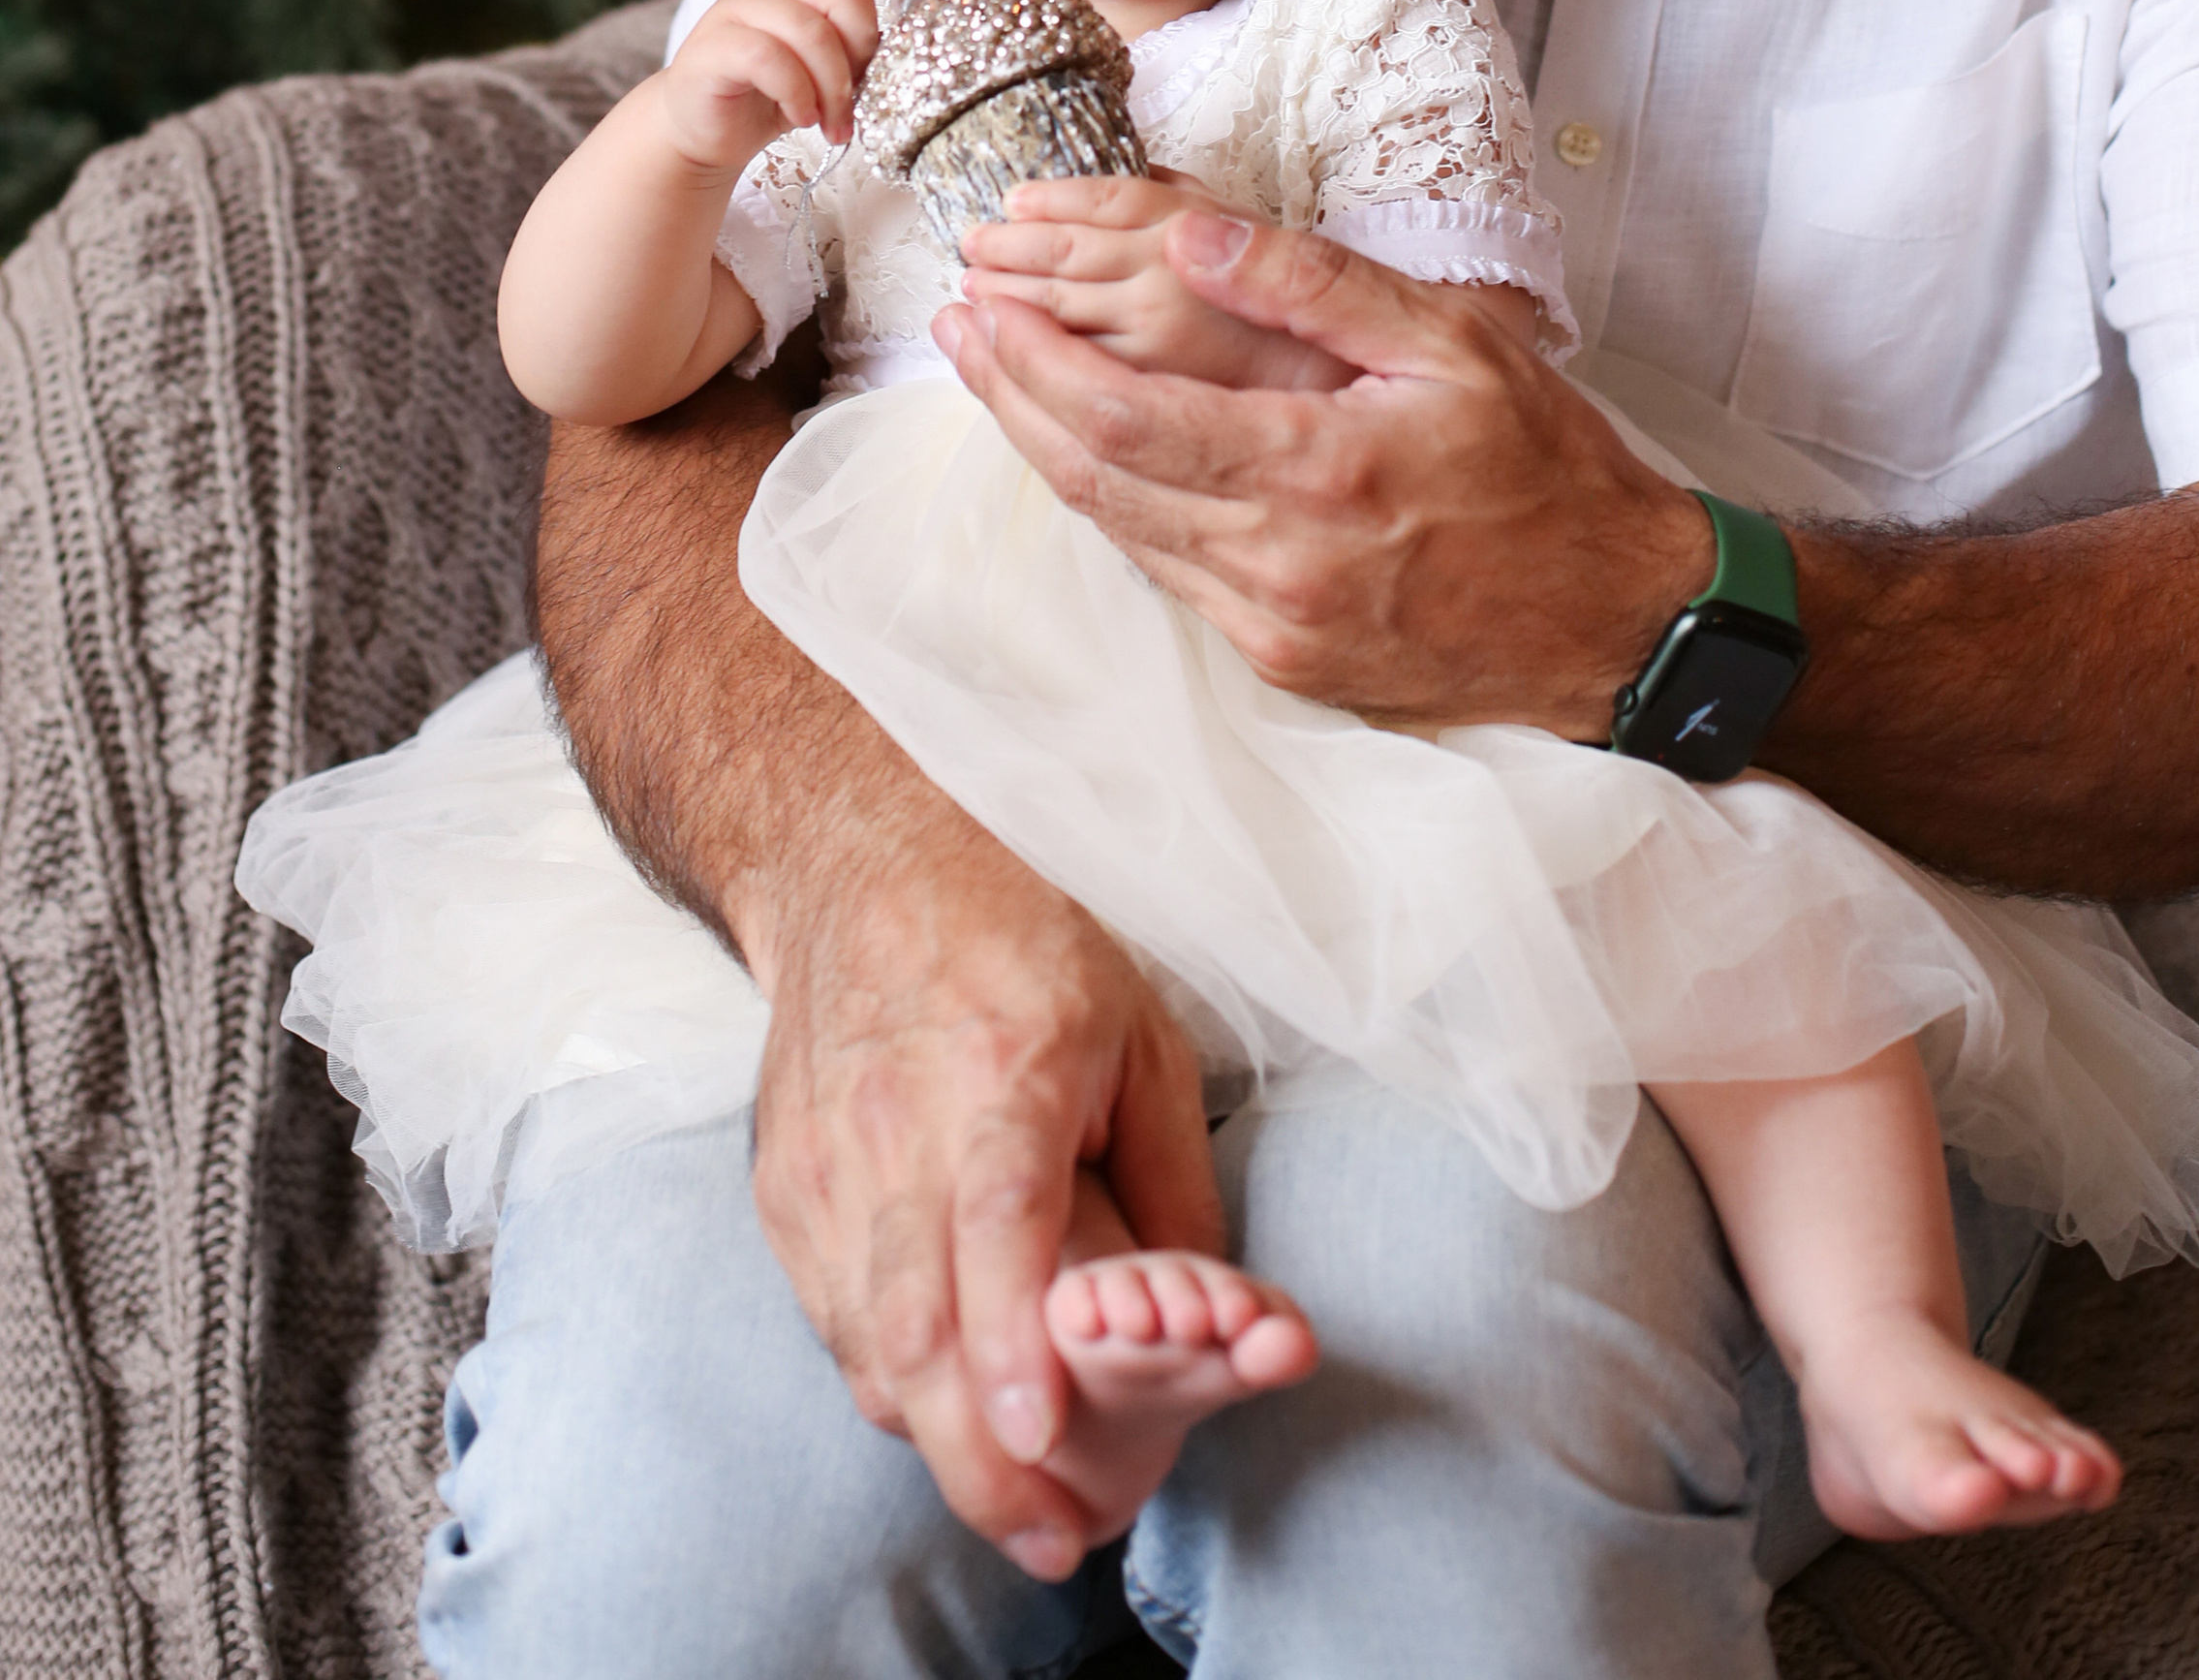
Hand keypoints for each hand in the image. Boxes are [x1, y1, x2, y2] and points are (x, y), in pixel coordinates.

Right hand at [653, 0, 950, 176]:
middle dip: (862, 45)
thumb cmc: (772, 100)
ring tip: (831, 123)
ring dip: (831, 85)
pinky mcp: (714, 45)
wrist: (702, 134)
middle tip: (856, 97)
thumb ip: (858, 51)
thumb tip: (917, 51)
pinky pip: (769, 57)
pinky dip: (796, 93)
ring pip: (809, 28)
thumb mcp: (828, 71)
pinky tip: (800, 117)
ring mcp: (738, 9)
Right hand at [733, 786, 1223, 1577]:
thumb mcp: (1142, 1031)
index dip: (1010, 1338)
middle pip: (916, 1321)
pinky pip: (835, 1320)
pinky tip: (946, 1415)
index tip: (1038, 1434)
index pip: (993, 1222)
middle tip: (1052, 1541)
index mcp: (1002, 1070)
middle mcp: (896, 1124)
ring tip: (1018, 1512)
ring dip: (935, 1441)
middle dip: (978, 1457)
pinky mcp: (784, 1189)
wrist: (857, 862)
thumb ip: (1171, 1180)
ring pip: (867, 1340)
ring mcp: (825, 1162)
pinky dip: (891, 1381)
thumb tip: (1211, 1315)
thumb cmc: (1022, 941)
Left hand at [935, 209, 1712, 734]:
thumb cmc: (1551, 465)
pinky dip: (1116, 506)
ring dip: (1047, 452)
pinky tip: (1090, 453)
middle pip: (1094, 478)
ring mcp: (1275, 626)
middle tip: (955, 328)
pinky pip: (1170, 573)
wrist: (1621, 619)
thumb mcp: (1451, 341)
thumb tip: (1182, 233)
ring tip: (997, 376)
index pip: (1122, 416)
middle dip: (1010, 398)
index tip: (984, 303)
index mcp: (1317, 471)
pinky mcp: (1284, 661)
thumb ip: (1310, 285)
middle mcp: (1279, 563)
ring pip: (1119, 533)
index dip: (1034, 362)